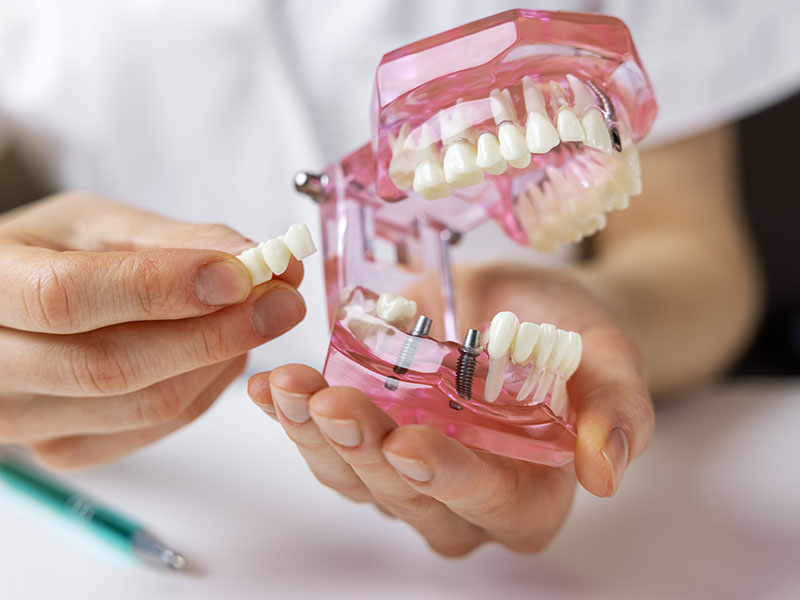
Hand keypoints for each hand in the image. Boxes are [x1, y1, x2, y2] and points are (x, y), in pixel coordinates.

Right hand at [0, 192, 305, 467]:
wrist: (4, 309)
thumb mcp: (93, 225)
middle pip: (112, 366)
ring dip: (220, 360)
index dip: (163, 288)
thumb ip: (173, 241)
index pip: (67, 297)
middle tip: (285, 301)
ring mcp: (23, 421)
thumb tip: (255, 258)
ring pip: (145, 404)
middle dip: (216, 333)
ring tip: (259, 317)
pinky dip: (206, 387)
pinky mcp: (63, 449)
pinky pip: (155, 426)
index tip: (242, 274)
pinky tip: (224, 352)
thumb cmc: (43, 255)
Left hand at [248, 265, 652, 555]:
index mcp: (530, 494)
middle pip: (407, 496)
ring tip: (290, 389)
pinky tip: (273, 387)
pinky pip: (326, 442)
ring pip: (355, 476)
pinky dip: (294, 415)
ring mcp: (408, 475)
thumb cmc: (573, 335)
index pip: (491, 502)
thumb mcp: (609, 356)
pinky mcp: (369, 442)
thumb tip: (606, 474)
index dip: (450, 479)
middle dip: (365, 451)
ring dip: (315, 436)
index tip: (410, 443)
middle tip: (333, 404)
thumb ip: (618, 410)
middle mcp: (462, 500)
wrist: (525, 307)